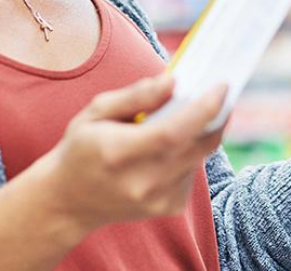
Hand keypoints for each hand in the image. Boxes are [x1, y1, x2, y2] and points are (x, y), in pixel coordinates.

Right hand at [42, 74, 226, 232]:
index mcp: (119, 153)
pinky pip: (193, 171)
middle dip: (216, 116)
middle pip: (197, 146)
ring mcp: (159, 200)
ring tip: (188, 114)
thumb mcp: (96, 111)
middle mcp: (143, 182)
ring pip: (199, 157)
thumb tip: (174, 82)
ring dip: (201, 133)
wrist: (68, 202)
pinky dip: (190, 152)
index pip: (173, 132)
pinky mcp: (170, 208)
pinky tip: (170, 146)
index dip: (203, 109)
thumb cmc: (81, 148)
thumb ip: (137, 96)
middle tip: (220, 92)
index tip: (221, 85)